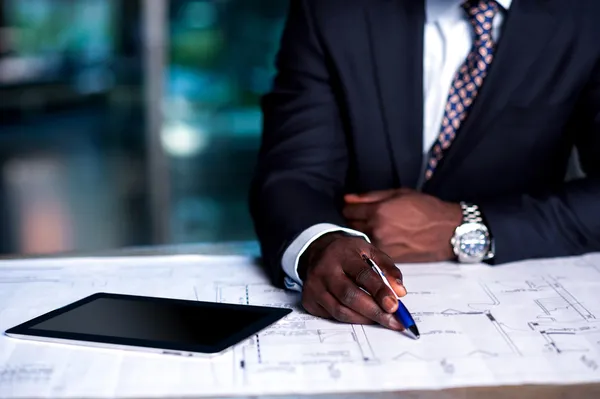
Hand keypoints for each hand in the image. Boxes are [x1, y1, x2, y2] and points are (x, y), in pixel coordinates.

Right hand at [299, 232, 406, 329]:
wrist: (318, 251)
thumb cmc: (348, 253)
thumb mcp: (370, 251)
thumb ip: (387, 269)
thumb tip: (400, 292)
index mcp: (342, 254)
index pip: (362, 274)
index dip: (379, 291)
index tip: (394, 306)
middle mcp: (324, 270)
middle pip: (350, 296)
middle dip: (374, 311)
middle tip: (393, 321)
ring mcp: (314, 286)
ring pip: (340, 310)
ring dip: (364, 319)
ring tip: (382, 320)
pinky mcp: (309, 300)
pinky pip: (332, 316)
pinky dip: (351, 319)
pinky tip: (363, 317)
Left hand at [343, 189, 461, 262]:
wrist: (448, 231)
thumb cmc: (427, 209)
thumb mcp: (398, 194)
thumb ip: (369, 197)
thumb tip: (347, 198)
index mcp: (378, 212)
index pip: (347, 211)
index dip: (350, 208)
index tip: (354, 207)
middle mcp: (377, 231)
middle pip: (351, 225)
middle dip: (356, 220)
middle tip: (367, 216)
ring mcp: (383, 246)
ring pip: (360, 239)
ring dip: (364, 233)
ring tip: (380, 227)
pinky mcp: (389, 257)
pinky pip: (373, 249)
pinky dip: (375, 243)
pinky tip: (387, 237)